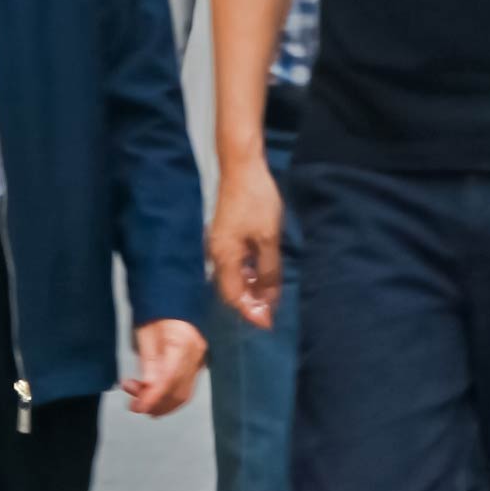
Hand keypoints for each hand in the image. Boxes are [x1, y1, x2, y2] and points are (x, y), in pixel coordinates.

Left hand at [122, 318, 205, 416]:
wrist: (172, 295)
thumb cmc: (156, 310)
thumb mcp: (145, 334)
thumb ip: (148, 363)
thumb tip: (148, 390)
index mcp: (183, 343)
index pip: (169, 380)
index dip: (152, 398)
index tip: (136, 407)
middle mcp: (197, 354)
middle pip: (179, 392)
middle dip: (155, 404)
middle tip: (134, 405)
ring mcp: (200, 359)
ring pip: (184, 393)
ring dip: (162, 403)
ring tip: (140, 400)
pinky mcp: (198, 362)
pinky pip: (186, 386)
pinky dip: (169, 395)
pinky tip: (153, 395)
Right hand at [208, 158, 285, 333]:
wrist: (242, 167)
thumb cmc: (256, 201)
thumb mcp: (269, 239)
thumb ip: (269, 271)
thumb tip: (269, 299)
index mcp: (224, 257)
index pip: (233, 296)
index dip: (250, 312)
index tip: (268, 324)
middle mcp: (217, 253)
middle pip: (231, 288)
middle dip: (251, 303)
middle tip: (272, 311)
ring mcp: (220, 243)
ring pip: (234, 275)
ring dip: (252, 287)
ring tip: (271, 294)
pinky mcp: (226, 234)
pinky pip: (236, 262)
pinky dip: (249, 272)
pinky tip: (264, 272)